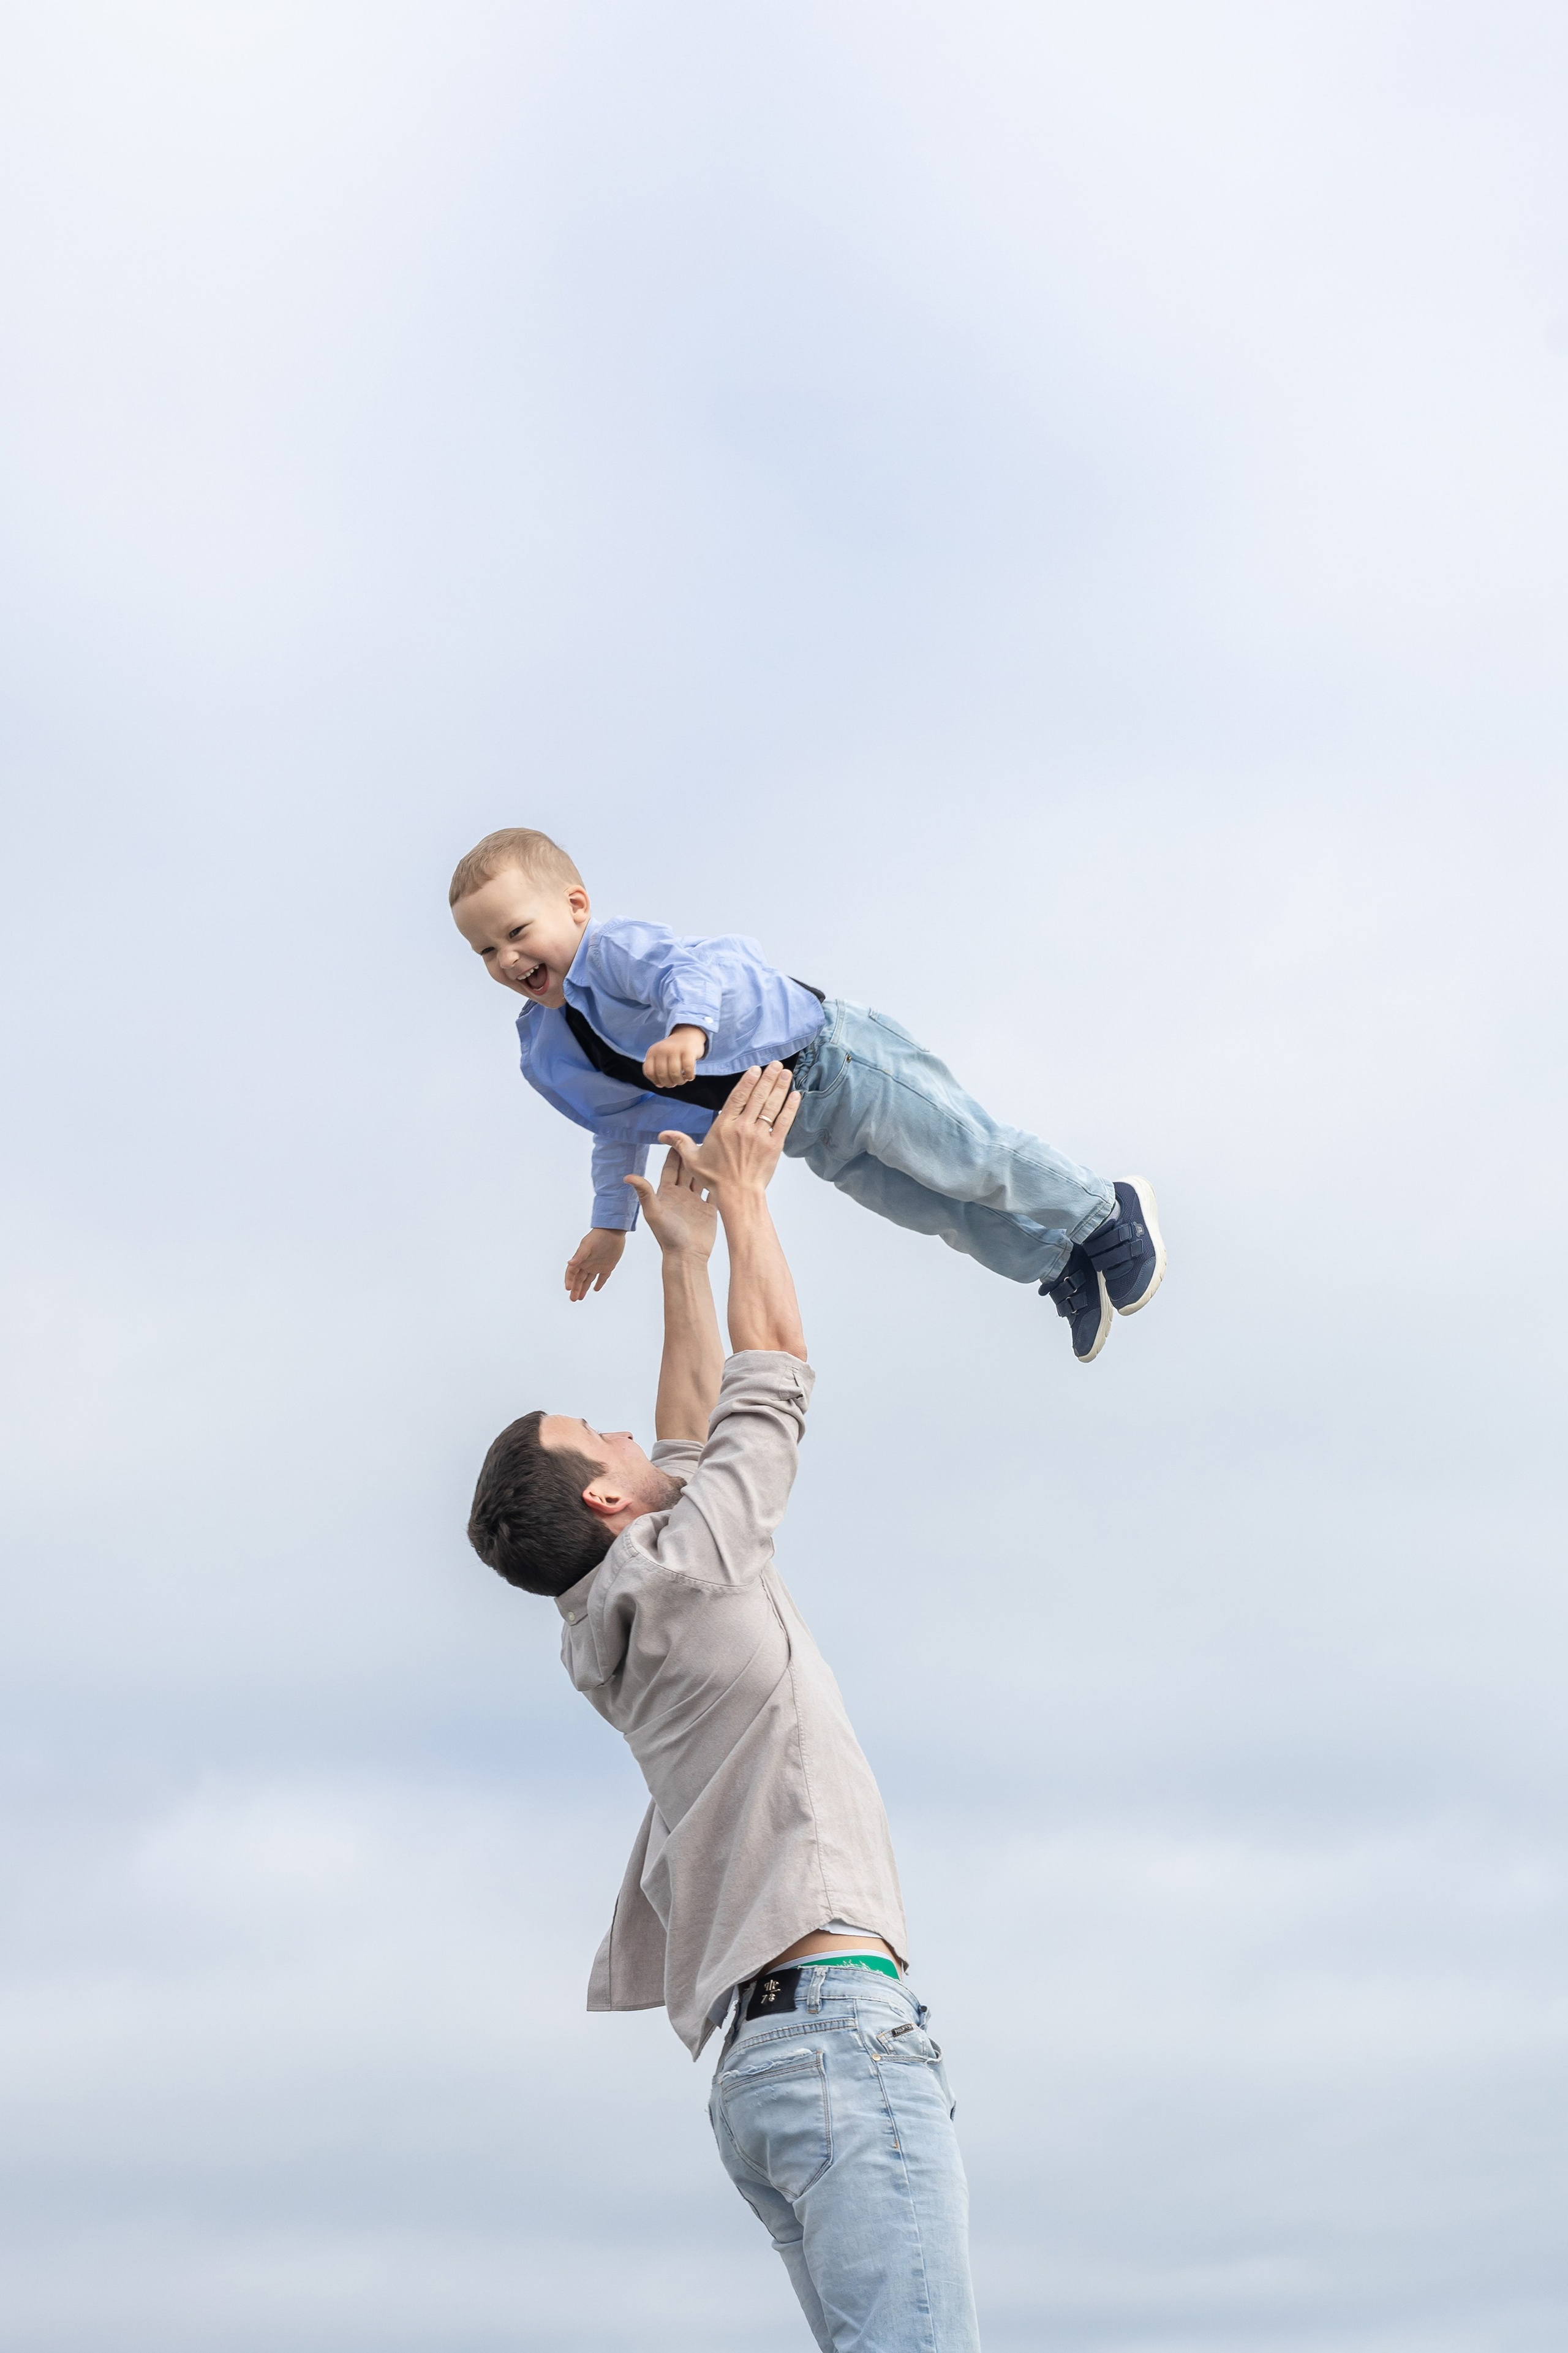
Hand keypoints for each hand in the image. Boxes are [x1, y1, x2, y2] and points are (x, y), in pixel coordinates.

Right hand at [564, 1226, 626, 1302]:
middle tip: (573, 1299)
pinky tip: (595, 1289)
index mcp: (581, 1259)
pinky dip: (599, 1283)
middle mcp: (587, 1263)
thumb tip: (569, 1263)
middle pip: (579, 1279)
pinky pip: (602, 1278)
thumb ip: (579, 1256)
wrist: (614, 1232)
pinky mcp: (607, 1267)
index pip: (572, 1272)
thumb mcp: (587, 1246)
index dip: (569, 1280)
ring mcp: (597, 1266)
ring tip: (580, 1298)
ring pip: (588, 1280)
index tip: (569, 1289)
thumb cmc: (598, 1237)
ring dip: (584, 1288)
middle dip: (575, 1289)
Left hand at [625, 1145, 717, 1260]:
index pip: (671, 1166)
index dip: (674, 1151)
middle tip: (699, 1136)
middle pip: (686, 1169)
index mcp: (666, 1192)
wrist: (687, 1257)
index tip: (677, 1135)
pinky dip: (718, 1181)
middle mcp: (680, 1194)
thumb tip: (627, 1176)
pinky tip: (724, 1170)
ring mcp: (695, 1201)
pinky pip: (713, 1191)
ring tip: (713, 1149)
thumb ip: (644, 1192)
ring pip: (700, 1177)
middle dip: (691, 1153)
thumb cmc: (667, 1237)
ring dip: (705, 1165)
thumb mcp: (654, 1213)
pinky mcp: (708, 1210)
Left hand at [643, 1026, 708, 1087]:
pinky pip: (688, 1069)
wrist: (688, 1034)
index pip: (649, 1072)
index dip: (656, 1081)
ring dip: (680, 1081)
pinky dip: (689, 1076)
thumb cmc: (673, 1051)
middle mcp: (662, 1049)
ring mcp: (675, 1049)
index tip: (662, 1083)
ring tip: (683, 1080)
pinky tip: (690, 1076)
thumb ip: (656, 1070)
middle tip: (675, 1083)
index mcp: (652, 1052)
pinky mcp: (688, 1050)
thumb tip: (659, 1085)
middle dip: (669, 1084)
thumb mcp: (660, 1057)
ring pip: (674, 1074)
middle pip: (662, 1075)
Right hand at [658, 1063, 798, 1194]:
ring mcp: (760, 1135)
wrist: (738, 1195)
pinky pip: (784, 1122)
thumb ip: (680, 1142)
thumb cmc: (715, 1179)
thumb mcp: (693, 1159)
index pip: (737, 1097)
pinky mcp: (774, 1145)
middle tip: (775, 1064)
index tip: (755, 1069)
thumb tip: (663, 1134)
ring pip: (771, 1105)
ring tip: (785, 1072)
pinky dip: (790, 1107)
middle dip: (767, 1078)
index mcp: (724, 1126)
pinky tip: (796, 1095)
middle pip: (757, 1096)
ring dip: (780, 1087)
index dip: (747, 1081)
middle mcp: (743, 1127)